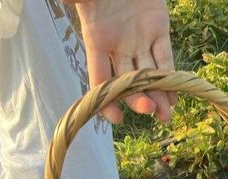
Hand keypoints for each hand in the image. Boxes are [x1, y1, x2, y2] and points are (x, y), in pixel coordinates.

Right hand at [72, 0, 175, 122]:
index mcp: (95, 37)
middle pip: (128, 80)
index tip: (115, 118)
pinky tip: (174, 96)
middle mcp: (118, 45)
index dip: (105, 100)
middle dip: (138, 99)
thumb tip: (52, 5)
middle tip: (150, 111)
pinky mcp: (158, 29)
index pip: (98, 78)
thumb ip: (70, 0)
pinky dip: (171, 77)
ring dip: (157, 96)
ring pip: (148, 74)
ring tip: (166, 115)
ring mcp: (138, 38)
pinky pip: (165, 57)